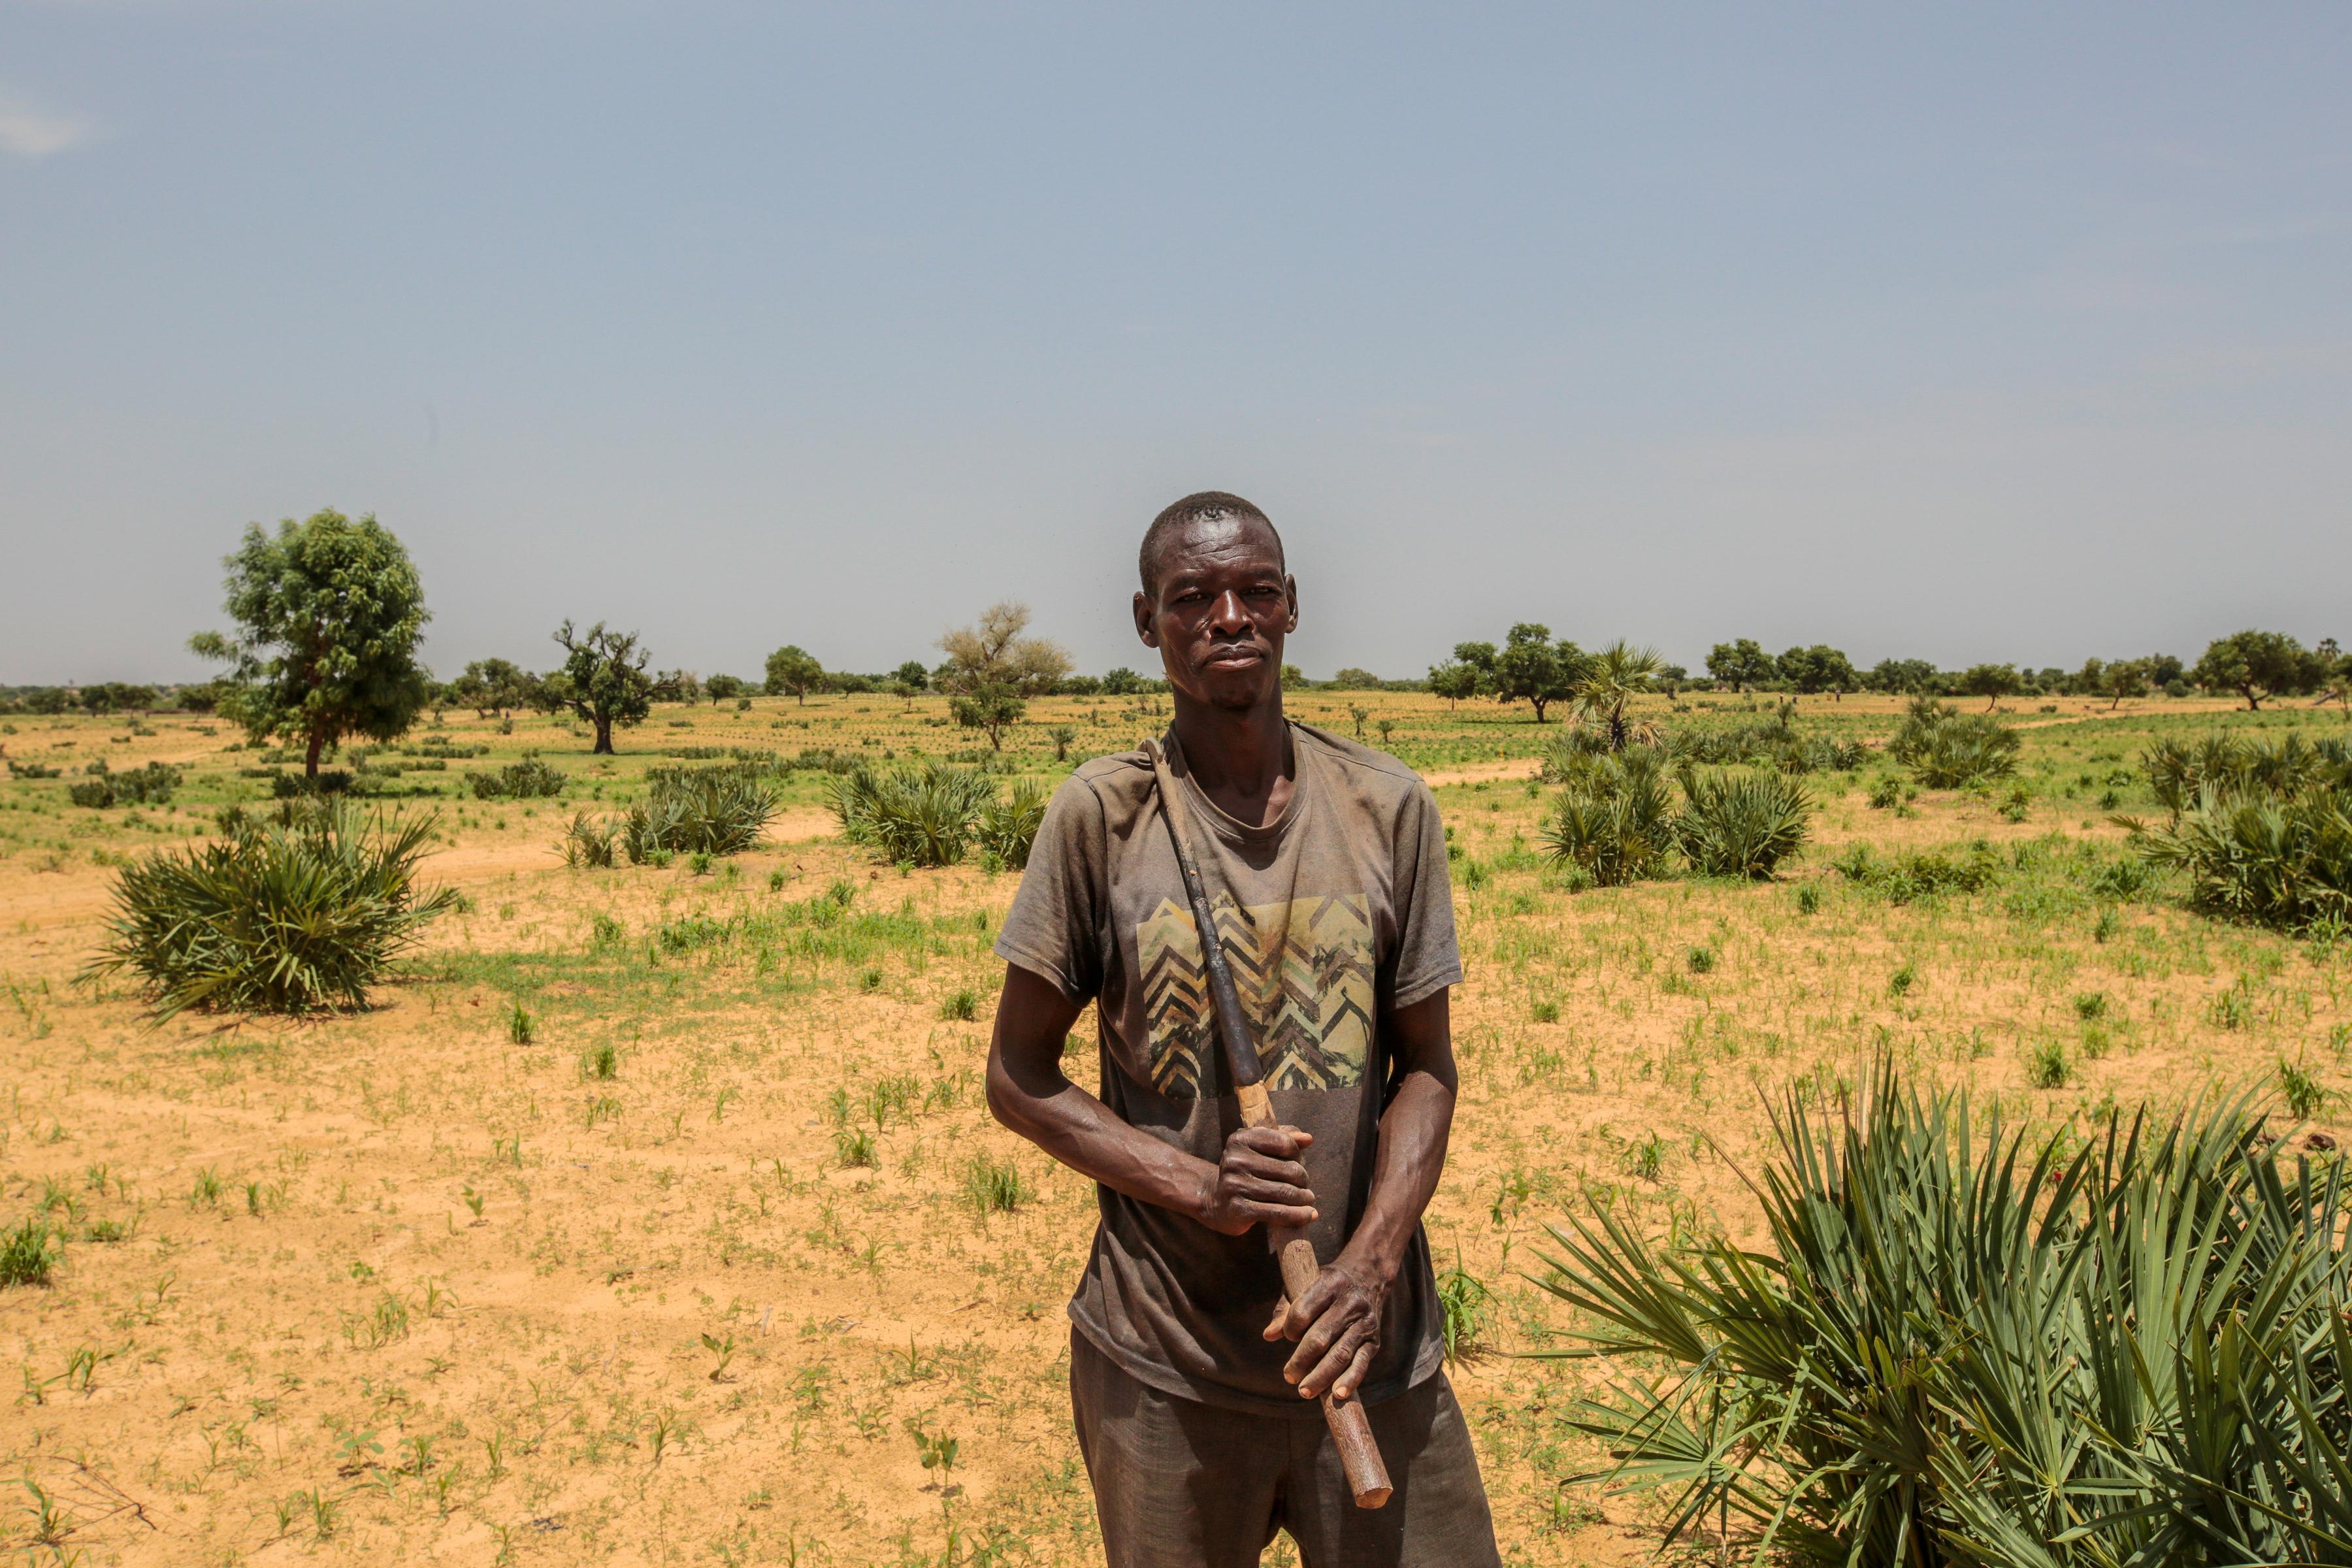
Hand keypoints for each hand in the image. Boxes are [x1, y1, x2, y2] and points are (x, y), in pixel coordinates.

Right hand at [1194, 1125, 1316, 1236]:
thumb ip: (1285, 1137)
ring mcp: (1235, 1185)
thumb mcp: (1260, 1147)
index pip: (1284, 1143)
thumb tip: (1307, 1139)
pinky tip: (1309, 1214)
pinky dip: (1298, 1215)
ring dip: (1304, 1198)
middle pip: (1289, 1169)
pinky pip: (1277, 1212)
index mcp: (1241, 1139)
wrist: (1215, 1200)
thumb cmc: (1246, 1170)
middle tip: (1304, 1186)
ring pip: (1285, 1193)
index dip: (1297, 1154)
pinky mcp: (1239, 1209)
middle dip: (1303, 1179)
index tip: (1297, 1162)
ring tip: (1308, 1199)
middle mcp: (1235, 1160)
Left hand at [1263, 1250, 1386, 1401]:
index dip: (1290, 1329)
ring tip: (1304, 1391)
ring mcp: (1364, 1323)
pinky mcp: (1374, 1340)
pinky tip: (1337, 1394)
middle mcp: (1350, 1303)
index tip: (1287, 1336)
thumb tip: (1269, 1335)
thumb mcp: (1304, 1284)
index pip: (1303, 1312)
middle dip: (1302, 1361)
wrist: (1368, 1277)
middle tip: (1289, 1376)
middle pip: (1321, 1337)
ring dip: (1321, 1376)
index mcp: (1329, 1283)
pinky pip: (1361, 1363)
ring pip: (1341, 1354)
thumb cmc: (1326, 1284)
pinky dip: (1350, 1380)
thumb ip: (1285, 1309)